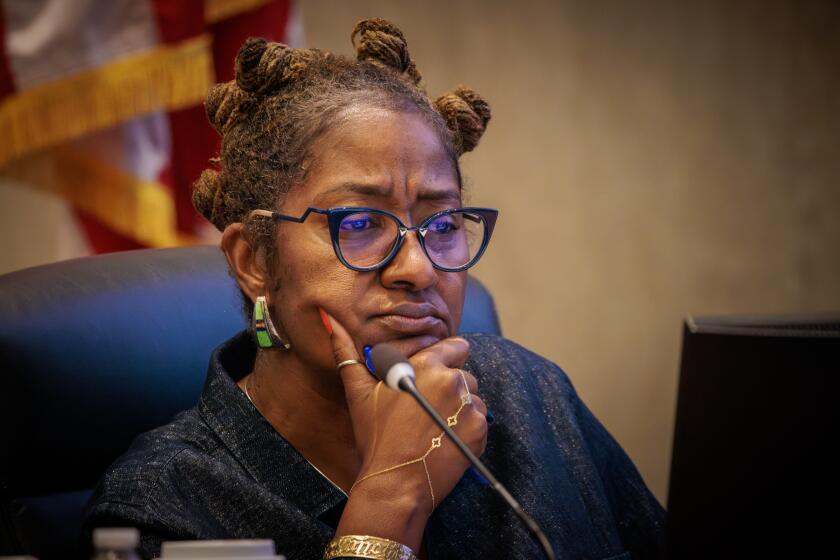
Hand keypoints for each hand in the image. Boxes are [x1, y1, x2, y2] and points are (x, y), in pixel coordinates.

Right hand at [323, 309, 488, 513]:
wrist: (394, 484)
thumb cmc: (375, 436)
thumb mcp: (358, 392)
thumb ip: (345, 350)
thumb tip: (328, 318)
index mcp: (428, 365)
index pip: (456, 347)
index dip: (443, 361)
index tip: (430, 379)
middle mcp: (453, 381)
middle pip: (464, 374)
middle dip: (449, 387)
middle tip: (425, 411)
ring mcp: (469, 407)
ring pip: (473, 398)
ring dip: (459, 409)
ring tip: (434, 428)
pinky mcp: (479, 431)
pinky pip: (479, 421)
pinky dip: (466, 429)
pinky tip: (444, 440)